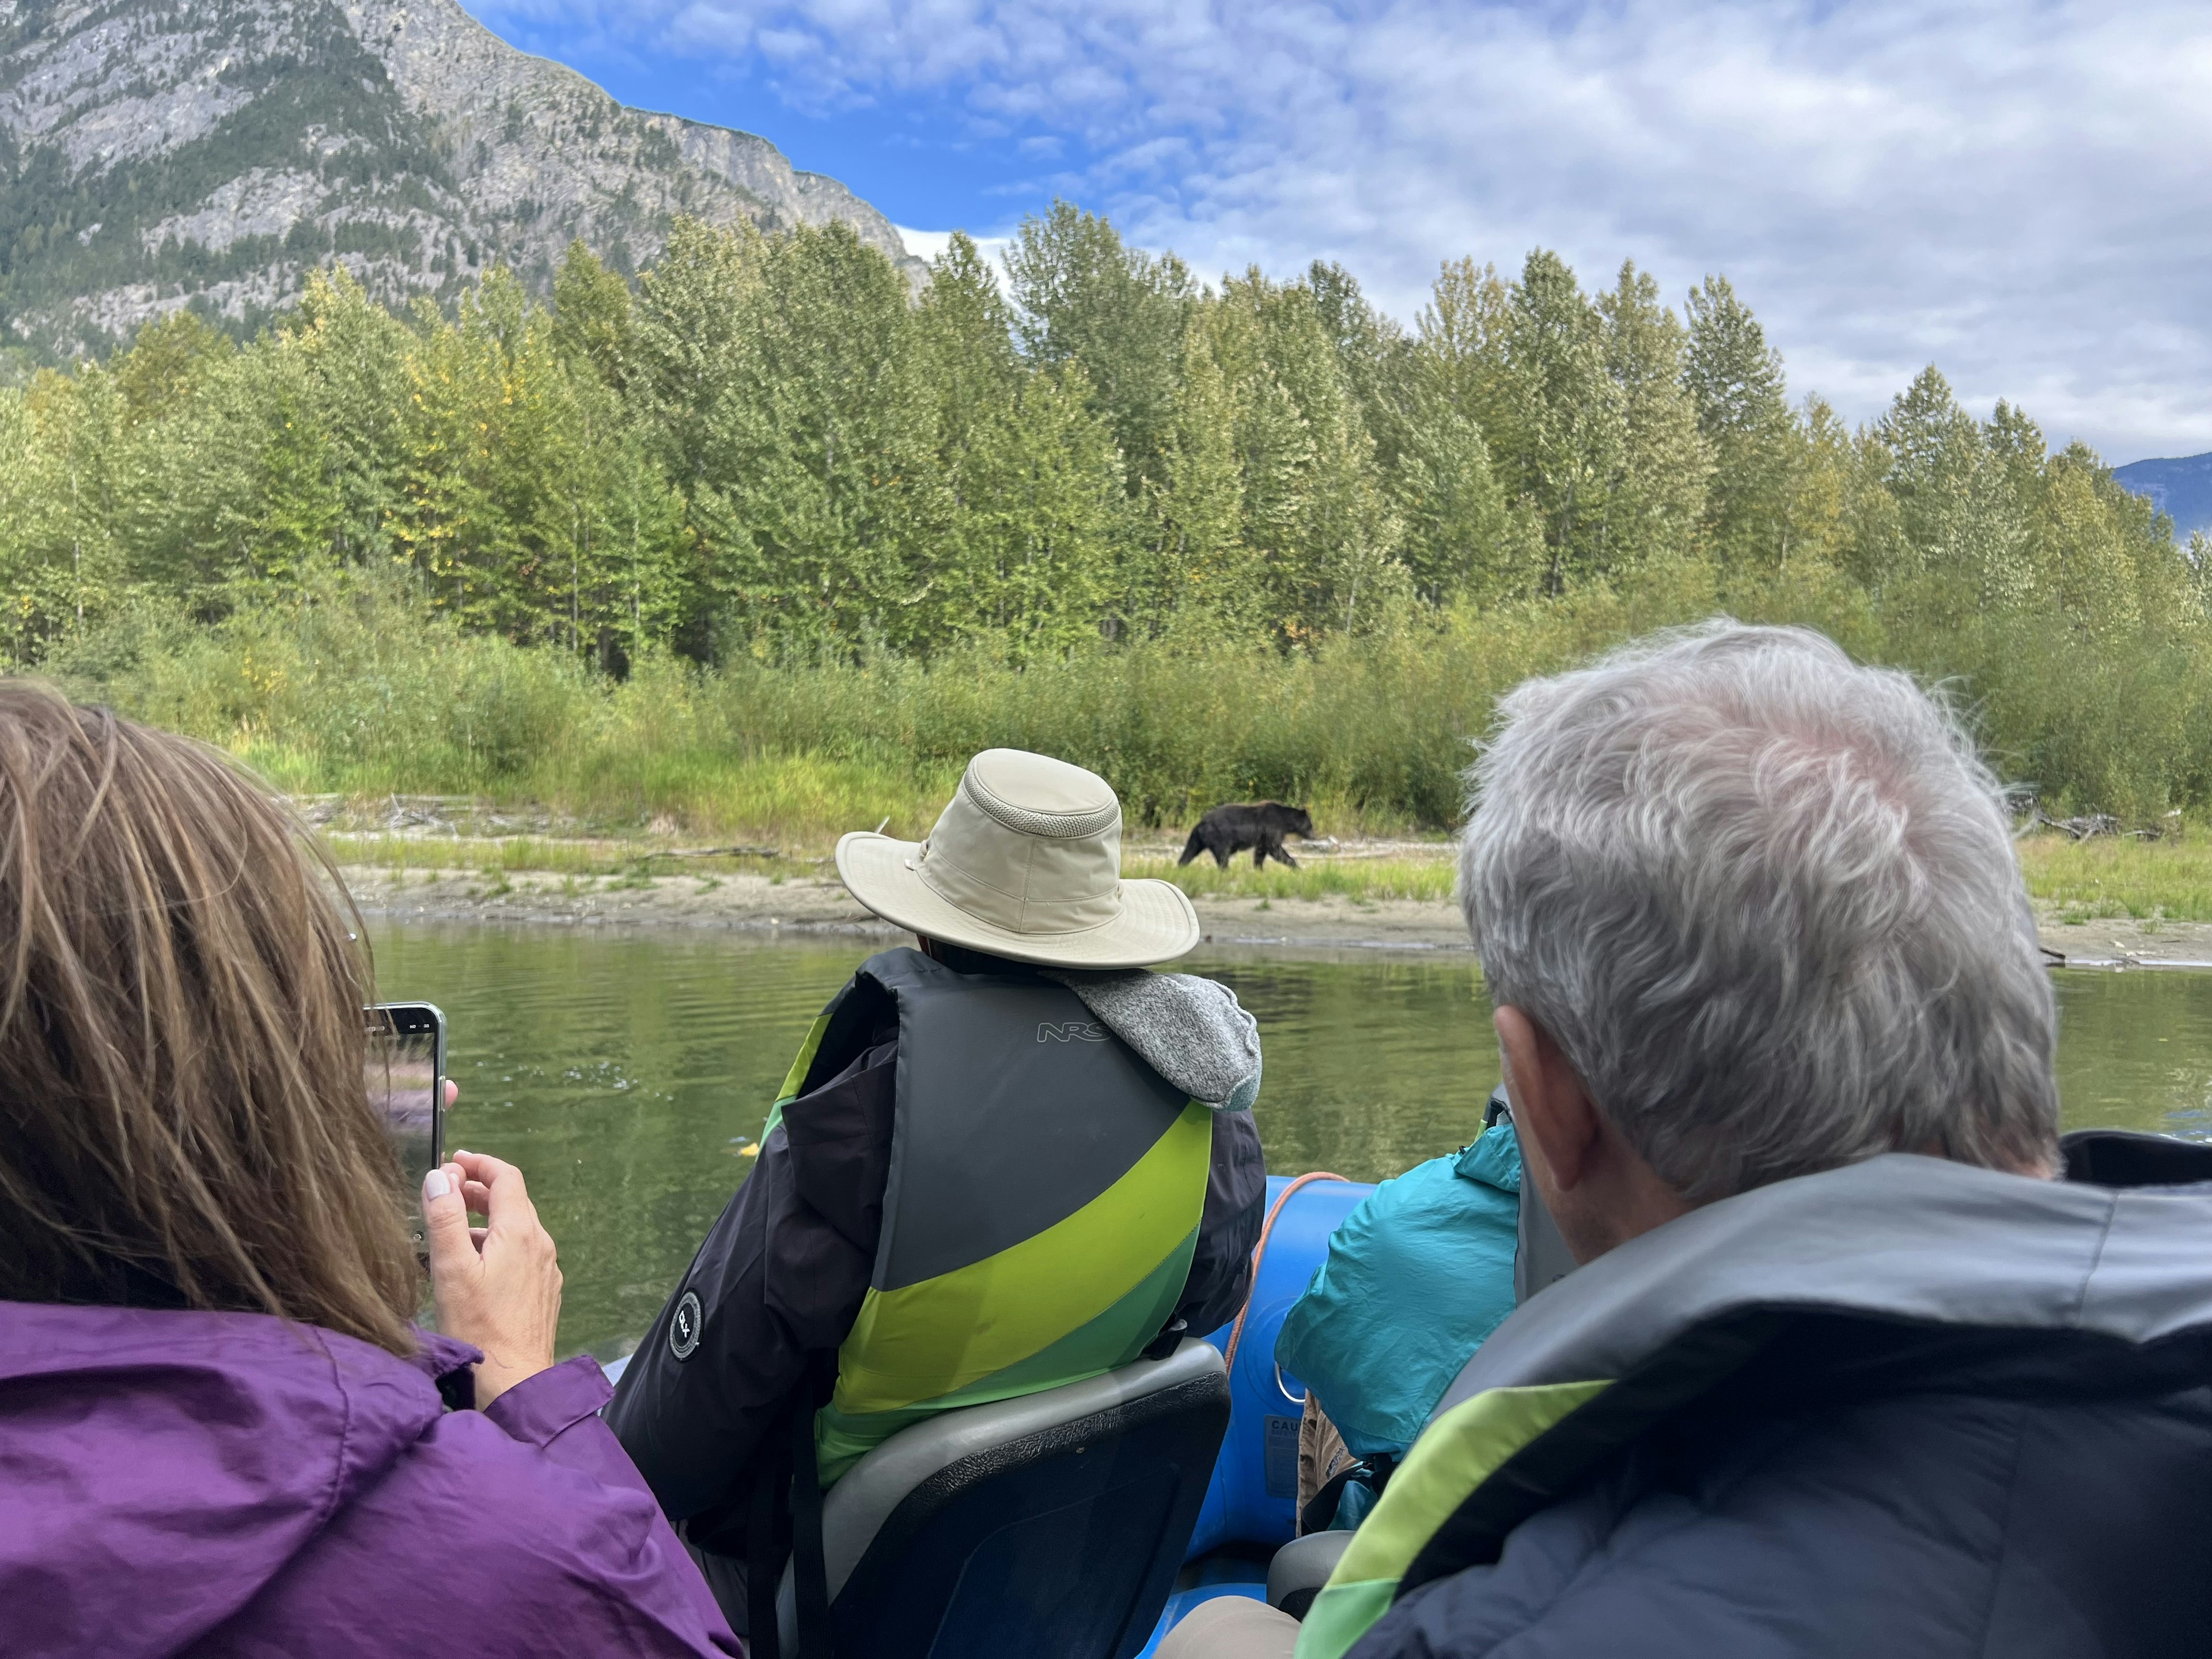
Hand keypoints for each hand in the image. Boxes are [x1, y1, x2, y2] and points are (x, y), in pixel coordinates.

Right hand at [421, 1144, 562, 1407]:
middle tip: (445, 1192)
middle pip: (512, 1200)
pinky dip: (496, 1243)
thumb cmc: (479, 1326)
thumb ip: (445, 1218)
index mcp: (520, 1231)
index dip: (479, 1163)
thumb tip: (440, 1177)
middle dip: (478, 1189)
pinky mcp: (543, 1290)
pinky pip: (521, 1253)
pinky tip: (473, 1264)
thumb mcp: (452, 1268)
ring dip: (485, 1219)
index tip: (452, 1162)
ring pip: (516, 1227)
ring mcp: (546, 1268)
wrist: (514, 1380)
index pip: (506, 1177)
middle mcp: (540, 1243)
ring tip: (451, 1229)